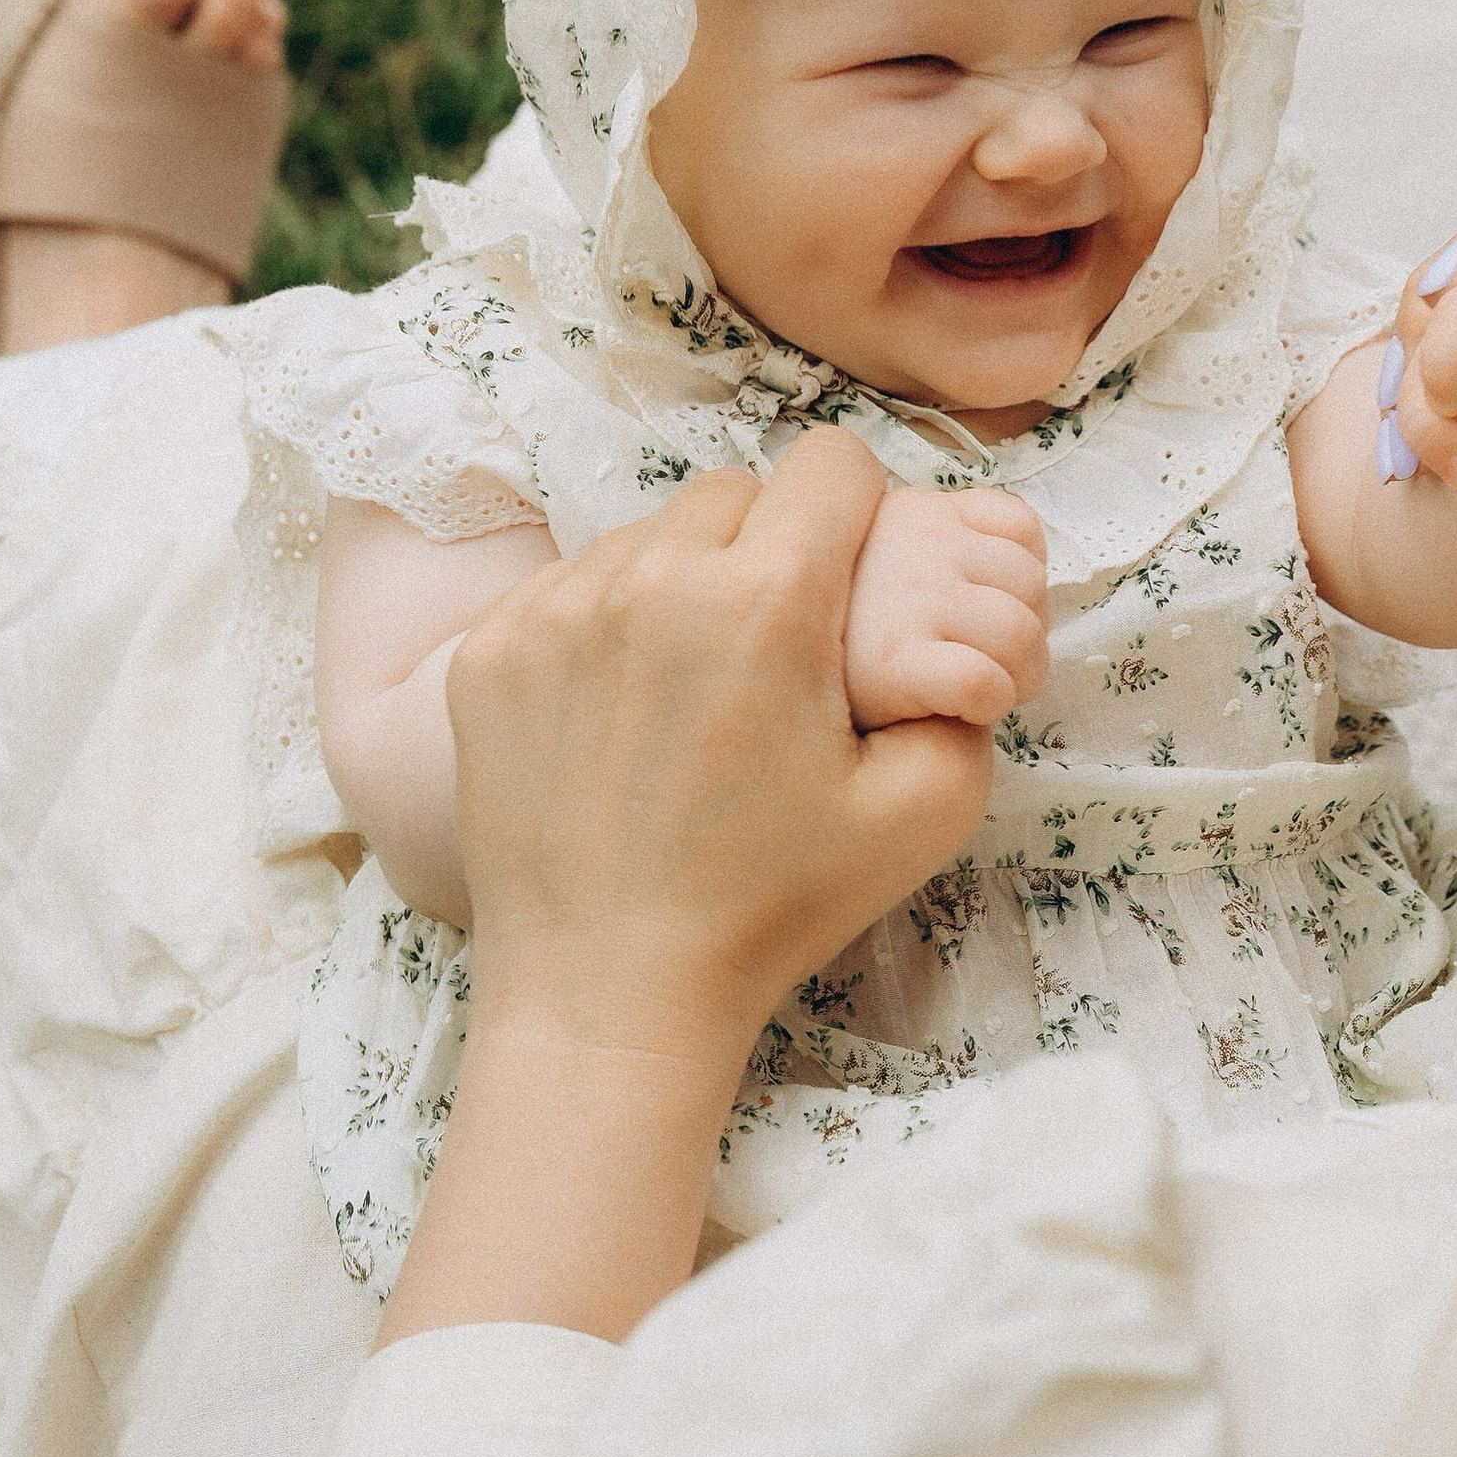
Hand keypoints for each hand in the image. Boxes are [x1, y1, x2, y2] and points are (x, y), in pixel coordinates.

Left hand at [445, 427, 993, 1071]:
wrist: (608, 992)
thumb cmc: (770, 908)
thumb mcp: (924, 812)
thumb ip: (966, 695)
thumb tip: (952, 630)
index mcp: (765, 602)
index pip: (832, 464)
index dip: (861, 514)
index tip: (855, 579)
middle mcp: (651, 579)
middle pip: (739, 490)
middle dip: (773, 545)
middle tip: (779, 642)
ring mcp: (556, 611)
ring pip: (651, 534)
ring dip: (686, 579)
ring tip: (695, 682)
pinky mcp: (490, 651)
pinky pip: (572, 587)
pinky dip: (607, 624)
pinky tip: (624, 711)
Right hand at [843, 480, 1049, 731]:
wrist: (756, 683)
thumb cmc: (826, 630)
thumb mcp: (873, 553)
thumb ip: (929, 544)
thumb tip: (1013, 570)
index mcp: (917, 512)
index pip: (1020, 527)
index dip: (1022, 581)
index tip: (991, 618)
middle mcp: (917, 542)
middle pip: (1032, 584)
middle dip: (1029, 635)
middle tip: (993, 667)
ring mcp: (908, 598)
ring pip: (1020, 633)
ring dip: (1019, 677)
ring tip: (985, 695)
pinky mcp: (896, 662)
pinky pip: (984, 681)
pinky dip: (990, 703)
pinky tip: (961, 713)